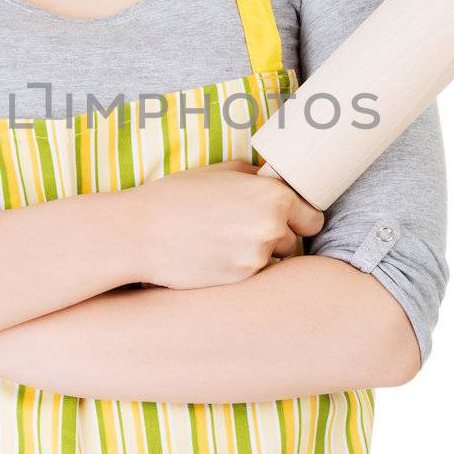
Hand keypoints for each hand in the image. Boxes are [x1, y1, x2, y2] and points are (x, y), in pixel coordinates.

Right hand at [127, 158, 324, 289]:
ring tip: (224, 241)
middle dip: (278, 237)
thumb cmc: (177, 196)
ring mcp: (255, 258)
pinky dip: (238, 268)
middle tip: (246, 229)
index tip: (288, 219)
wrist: (140, 231)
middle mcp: (271, 228)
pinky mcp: (238, 281)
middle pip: (295, 242)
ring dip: (258, 254)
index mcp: (273, 196)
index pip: (313, 217)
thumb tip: (276, 182)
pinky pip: (251, 275)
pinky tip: (213, 255)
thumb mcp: (220, 172)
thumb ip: (256, 178)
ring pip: (272, 260)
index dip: (300, 218)